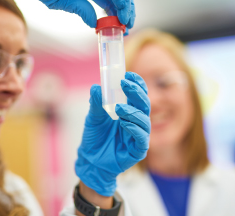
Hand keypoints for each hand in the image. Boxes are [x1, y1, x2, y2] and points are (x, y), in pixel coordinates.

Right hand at [5, 0, 134, 28]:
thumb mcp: (61, 2)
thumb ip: (79, 9)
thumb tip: (94, 23)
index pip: (108, 4)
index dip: (117, 17)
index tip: (121, 29)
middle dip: (125, 12)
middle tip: (127, 27)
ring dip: (126, 6)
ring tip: (126, 21)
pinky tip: (121, 10)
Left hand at [75, 72, 149, 195]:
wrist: (90, 160)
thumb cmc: (94, 138)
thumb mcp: (93, 117)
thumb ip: (96, 103)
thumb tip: (97, 87)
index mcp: (129, 111)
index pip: (138, 95)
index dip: (137, 84)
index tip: (128, 74)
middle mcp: (136, 121)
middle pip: (144, 104)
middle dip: (136, 92)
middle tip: (124, 84)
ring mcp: (138, 136)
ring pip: (144, 120)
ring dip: (133, 112)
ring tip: (118, 108)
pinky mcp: (138, 150)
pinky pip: (142, 138)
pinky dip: (135, 129)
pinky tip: (124, 124)